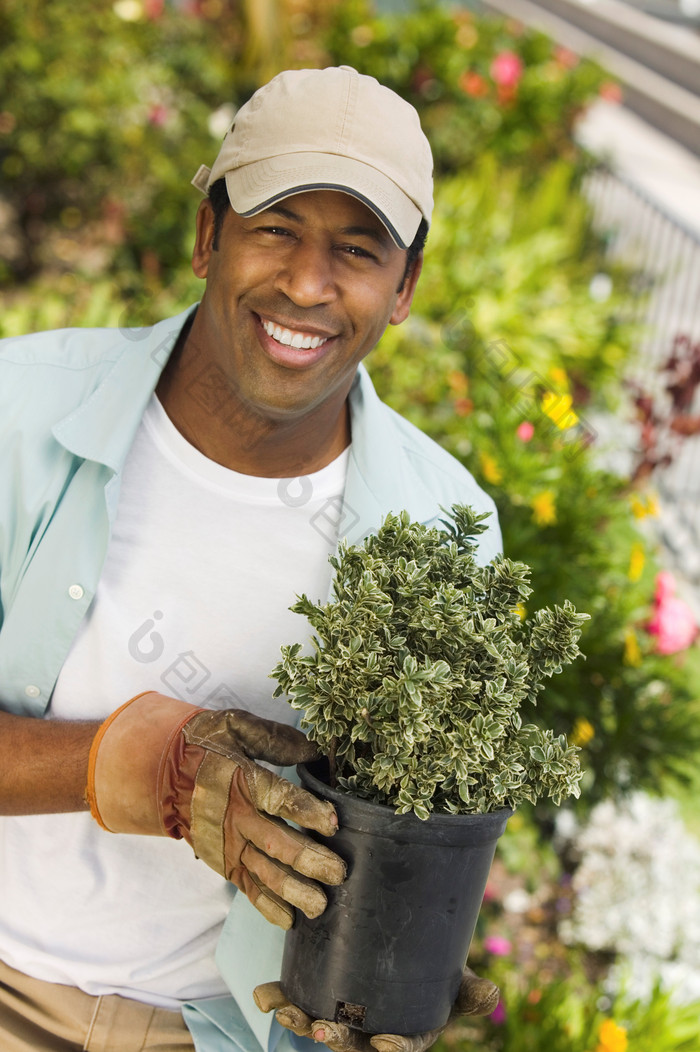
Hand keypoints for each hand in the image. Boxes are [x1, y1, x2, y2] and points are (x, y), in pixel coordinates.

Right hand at [86, 692, 345, 928]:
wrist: (160, 771)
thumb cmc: (206, 744)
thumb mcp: (235, 728)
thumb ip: (275, 740)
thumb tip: (314, 752)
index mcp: (240, 780)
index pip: (277, 798)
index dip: (305, 810)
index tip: (332, 822)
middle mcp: (234, 817)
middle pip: (275, 843)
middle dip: (308, 860)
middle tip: (338, 872)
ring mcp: (227, 844)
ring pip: (264, 872)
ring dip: (293, 890)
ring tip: (320, 905)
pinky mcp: (222, 860)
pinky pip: (247, 886)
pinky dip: (267, 905)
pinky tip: (290, 919)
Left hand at [253, 968, 499, 1051]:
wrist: (404, 945)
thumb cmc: (435, 970)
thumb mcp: (455, 980)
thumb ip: (469, 991)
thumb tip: (492, 994)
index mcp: (406, 1032)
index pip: (401, 1048)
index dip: (394, 1049)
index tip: (385, 1043)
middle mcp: (370, 1031)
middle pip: (350, 1042)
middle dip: (335, 1037)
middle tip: (324, 1028)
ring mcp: (341, 1015)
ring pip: (318, 1024)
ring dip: (299, 1019)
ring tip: (284, 1009)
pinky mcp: (318, 992)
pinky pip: (295, 999)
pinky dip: (278, 997)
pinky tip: (265, 993)